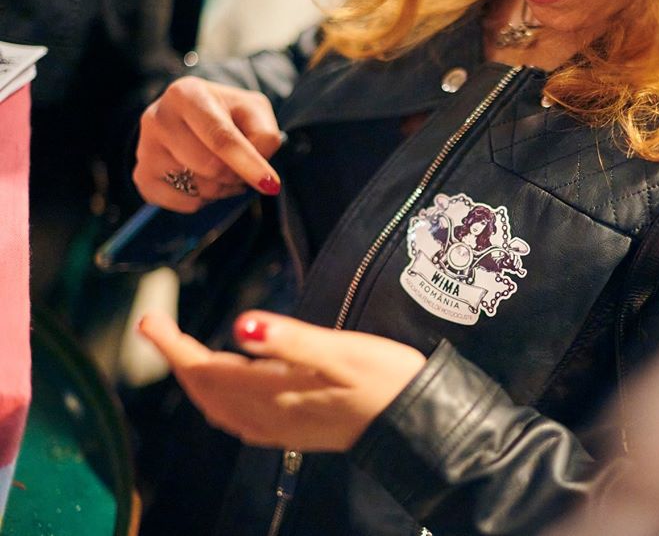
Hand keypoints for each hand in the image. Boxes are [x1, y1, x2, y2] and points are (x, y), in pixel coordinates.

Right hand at [134, 76, 284, 212]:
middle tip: (242, 167)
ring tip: (224, 171)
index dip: (247, 163)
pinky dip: (203, 200)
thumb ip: (264, 135)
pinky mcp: (142, 176)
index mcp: (187, 94)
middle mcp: (158, 117)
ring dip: (223, 189)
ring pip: (198, 188)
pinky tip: (204, 180)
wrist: (194, 116)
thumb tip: (259, 171)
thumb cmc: (228, 113)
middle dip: (236, 175)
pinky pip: (184, 203)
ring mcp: (145, 148)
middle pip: (210, 167)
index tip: (270, 183)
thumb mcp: (254, 110)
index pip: (220, 137)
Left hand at [138, 310, 426, 450]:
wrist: (416, 422)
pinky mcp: (296, 433)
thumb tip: (240, 326)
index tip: (150, 319)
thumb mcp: (342, 351)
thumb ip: (290, 340)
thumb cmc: (386, 379)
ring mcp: (282, 428)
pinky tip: (229, 390)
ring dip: (195, 380)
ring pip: (219, 406)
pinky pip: (240, 420)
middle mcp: (270, 414)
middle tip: (158, 326)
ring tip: (185, 351)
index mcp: (276, 391)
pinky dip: (220, 400)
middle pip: (206, 390)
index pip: (207, 369)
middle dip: (177, 358)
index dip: (173, 345)